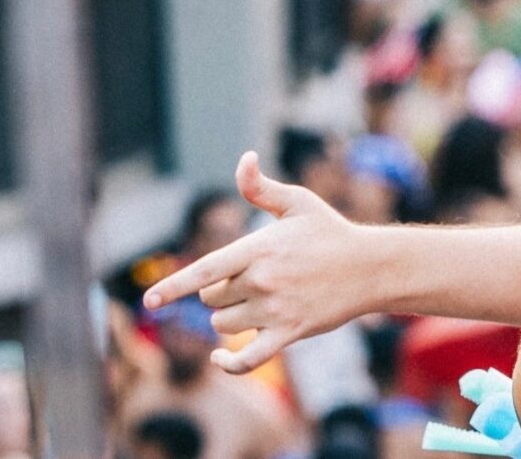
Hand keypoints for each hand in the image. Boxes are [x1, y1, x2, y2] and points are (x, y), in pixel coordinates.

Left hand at [144, 152, 363, 373]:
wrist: (371, 267)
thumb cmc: (331, 231)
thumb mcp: (298, 203)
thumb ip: (261, 187)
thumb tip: (244, 158)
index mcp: (258, 248)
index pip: (205, 270)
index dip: (174, 286)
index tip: (150, 300)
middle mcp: (262, 281)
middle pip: (211, 298)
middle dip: (220, 292)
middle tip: (248, 280)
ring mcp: (275, 310)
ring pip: (224, 324)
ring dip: (230, 316)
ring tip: (258, 301)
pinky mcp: (289, 333)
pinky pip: (248, 358)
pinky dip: (229, 362)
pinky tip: (219, 356)